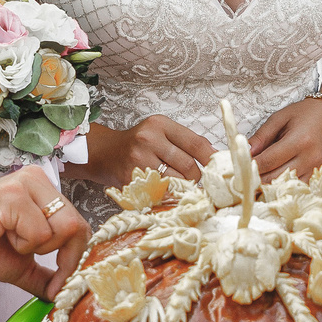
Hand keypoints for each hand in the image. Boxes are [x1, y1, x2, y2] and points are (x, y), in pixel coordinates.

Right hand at [0, 167, 88, 298]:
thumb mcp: (20, 264)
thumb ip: (44, 276)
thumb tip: (63, 295)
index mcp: (44, 192)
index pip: (80, 225)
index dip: (75, 258)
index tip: (60, 281)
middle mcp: (39, 182)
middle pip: (77, 226)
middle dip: (64, 258)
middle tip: (41, 269)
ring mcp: (27, 185)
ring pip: (63, 228)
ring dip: (39, 247)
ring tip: (13, 241)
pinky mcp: (14, 196)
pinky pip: (39, 231)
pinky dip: (23, 244)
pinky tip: (2, 234)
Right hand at [84, 115, 215, 183]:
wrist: (104, 153)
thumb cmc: (137, 144)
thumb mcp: (160, 133)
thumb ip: (185, 143)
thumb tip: (215, 157)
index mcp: (160, 125)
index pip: (196, 143)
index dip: (211, 158)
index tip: (218, 167)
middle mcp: (148, 139)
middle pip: (189, 166)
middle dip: (197, 178)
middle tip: (196, 182)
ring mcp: (138, 160)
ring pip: (177, 182)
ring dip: (184, 189)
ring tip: (181, 187)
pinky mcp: (131, 180)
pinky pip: (160, 193)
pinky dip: (168, 196)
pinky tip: (166, 192)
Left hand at [247, 97, 321, 182]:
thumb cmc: (304, 114)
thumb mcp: (279, 118)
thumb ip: (261, 136)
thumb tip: (245, 152)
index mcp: (299, 140)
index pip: (268, 161)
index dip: (250, 167)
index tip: (236, 169)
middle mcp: (310, 157)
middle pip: (276, 178)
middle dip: (256, 179)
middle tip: (242, 178)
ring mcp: (316, 168)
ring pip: (286, 186)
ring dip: (268, 185)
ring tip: (256, 181)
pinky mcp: (319, 174)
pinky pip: (297, 186)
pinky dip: (283, 186)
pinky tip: (273, 181)